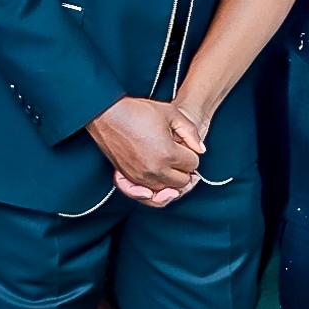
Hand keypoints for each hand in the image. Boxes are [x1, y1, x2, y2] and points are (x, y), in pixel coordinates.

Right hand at [86, 96, 203, 207]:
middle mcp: (155, 170)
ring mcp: (141, 177)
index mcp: (168, 154)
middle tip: (183, 159)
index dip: (192, 155)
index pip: (193, 164)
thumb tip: (201, 149)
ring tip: (173, 171)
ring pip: (167, 191)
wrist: (107, 115)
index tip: (185, 147)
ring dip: (172, 183)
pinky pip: (148, 196)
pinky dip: (156, 192)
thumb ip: (191, 132)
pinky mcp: (129, 178)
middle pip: (182, 182)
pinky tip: (160, 186)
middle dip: (185, 171)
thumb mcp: (171, 114)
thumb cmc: (137, 111)